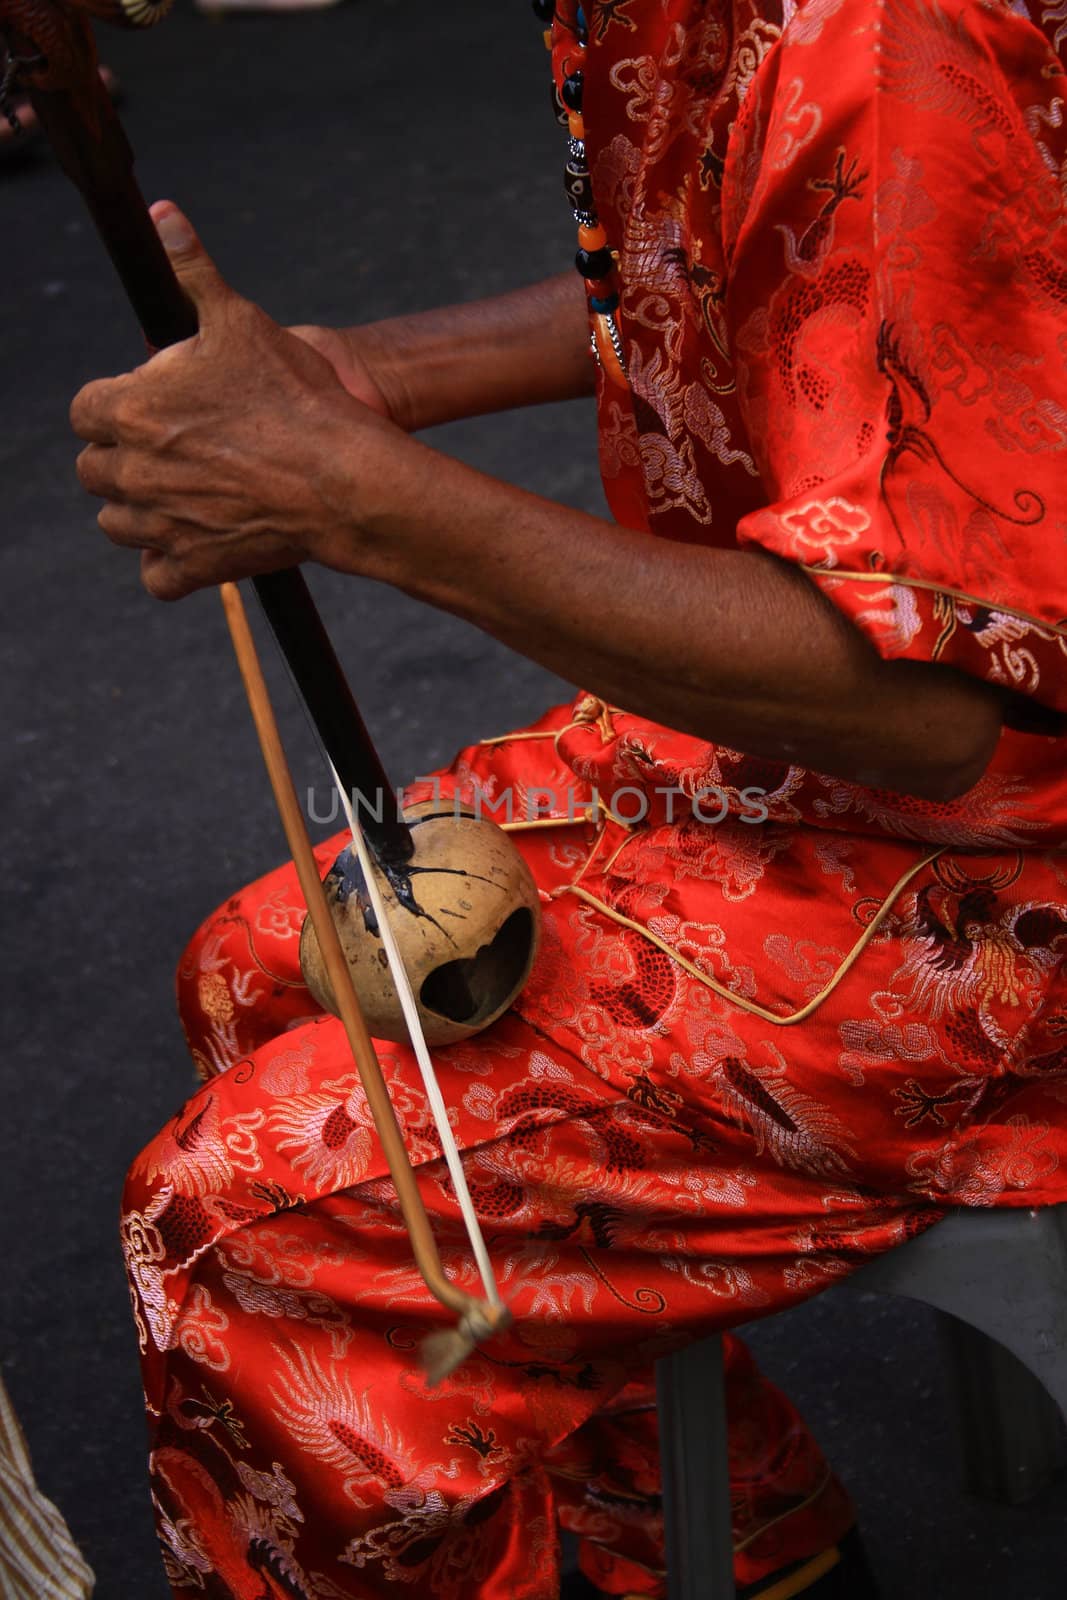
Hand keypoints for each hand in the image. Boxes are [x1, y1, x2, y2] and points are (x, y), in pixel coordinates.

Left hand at [71, 203, 402, 599]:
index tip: (147, 407)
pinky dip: (167, 564)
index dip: (113, 406)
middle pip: (94, 470)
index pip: (83, 412)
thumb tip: (165, 213)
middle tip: (171, 450)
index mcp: (130, 410)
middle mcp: (133, 471)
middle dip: (122, 458)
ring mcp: (160, 523)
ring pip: (116, 524)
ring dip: (138, 510)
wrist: (344, 476)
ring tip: (180, 493)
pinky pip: (155, 577)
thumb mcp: (241, 321)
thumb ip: (194, 271)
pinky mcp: (193, 566)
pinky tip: (192, 540)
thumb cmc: (296, 396)